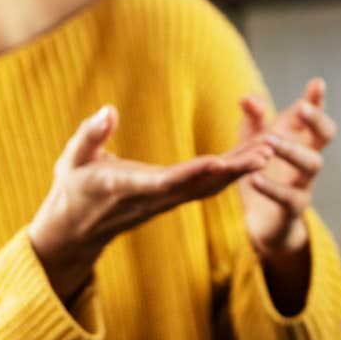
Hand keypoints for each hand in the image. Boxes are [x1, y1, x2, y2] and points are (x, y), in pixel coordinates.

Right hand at [29, 105, 268, 301]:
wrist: (75, 230)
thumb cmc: (71, 189)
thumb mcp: (71, 160)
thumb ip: (91, 136)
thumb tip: (109, 110)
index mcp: (125, 187)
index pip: (163, 182)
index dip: (191, 173)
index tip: (217, 162)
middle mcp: (152, 198)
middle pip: (199, 186)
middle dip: (233, 170)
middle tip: (264, 152)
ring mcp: (165, 202)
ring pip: (209, 187)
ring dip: (240, 171)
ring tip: (269, 149)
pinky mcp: (173, 199)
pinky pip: (207, 187)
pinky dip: (231, 173)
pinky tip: (254, 157)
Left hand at [240, 78, 335, 255]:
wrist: (263, 219)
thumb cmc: (264, 171)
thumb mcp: (254, 142)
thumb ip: (252, 119)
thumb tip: (247, 98)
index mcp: (301, 137)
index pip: (314, 114)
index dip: (317, 100)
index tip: (317, 83)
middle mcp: (309, 157)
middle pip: (325, 135)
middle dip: (317, 120)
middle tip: (302, 108)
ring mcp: (305, 183)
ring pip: (312, 164)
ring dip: (292, 150)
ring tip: (270, 142)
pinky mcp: (294, 208)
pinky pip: (289, 197)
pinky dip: (272, 187)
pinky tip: (255, 178)